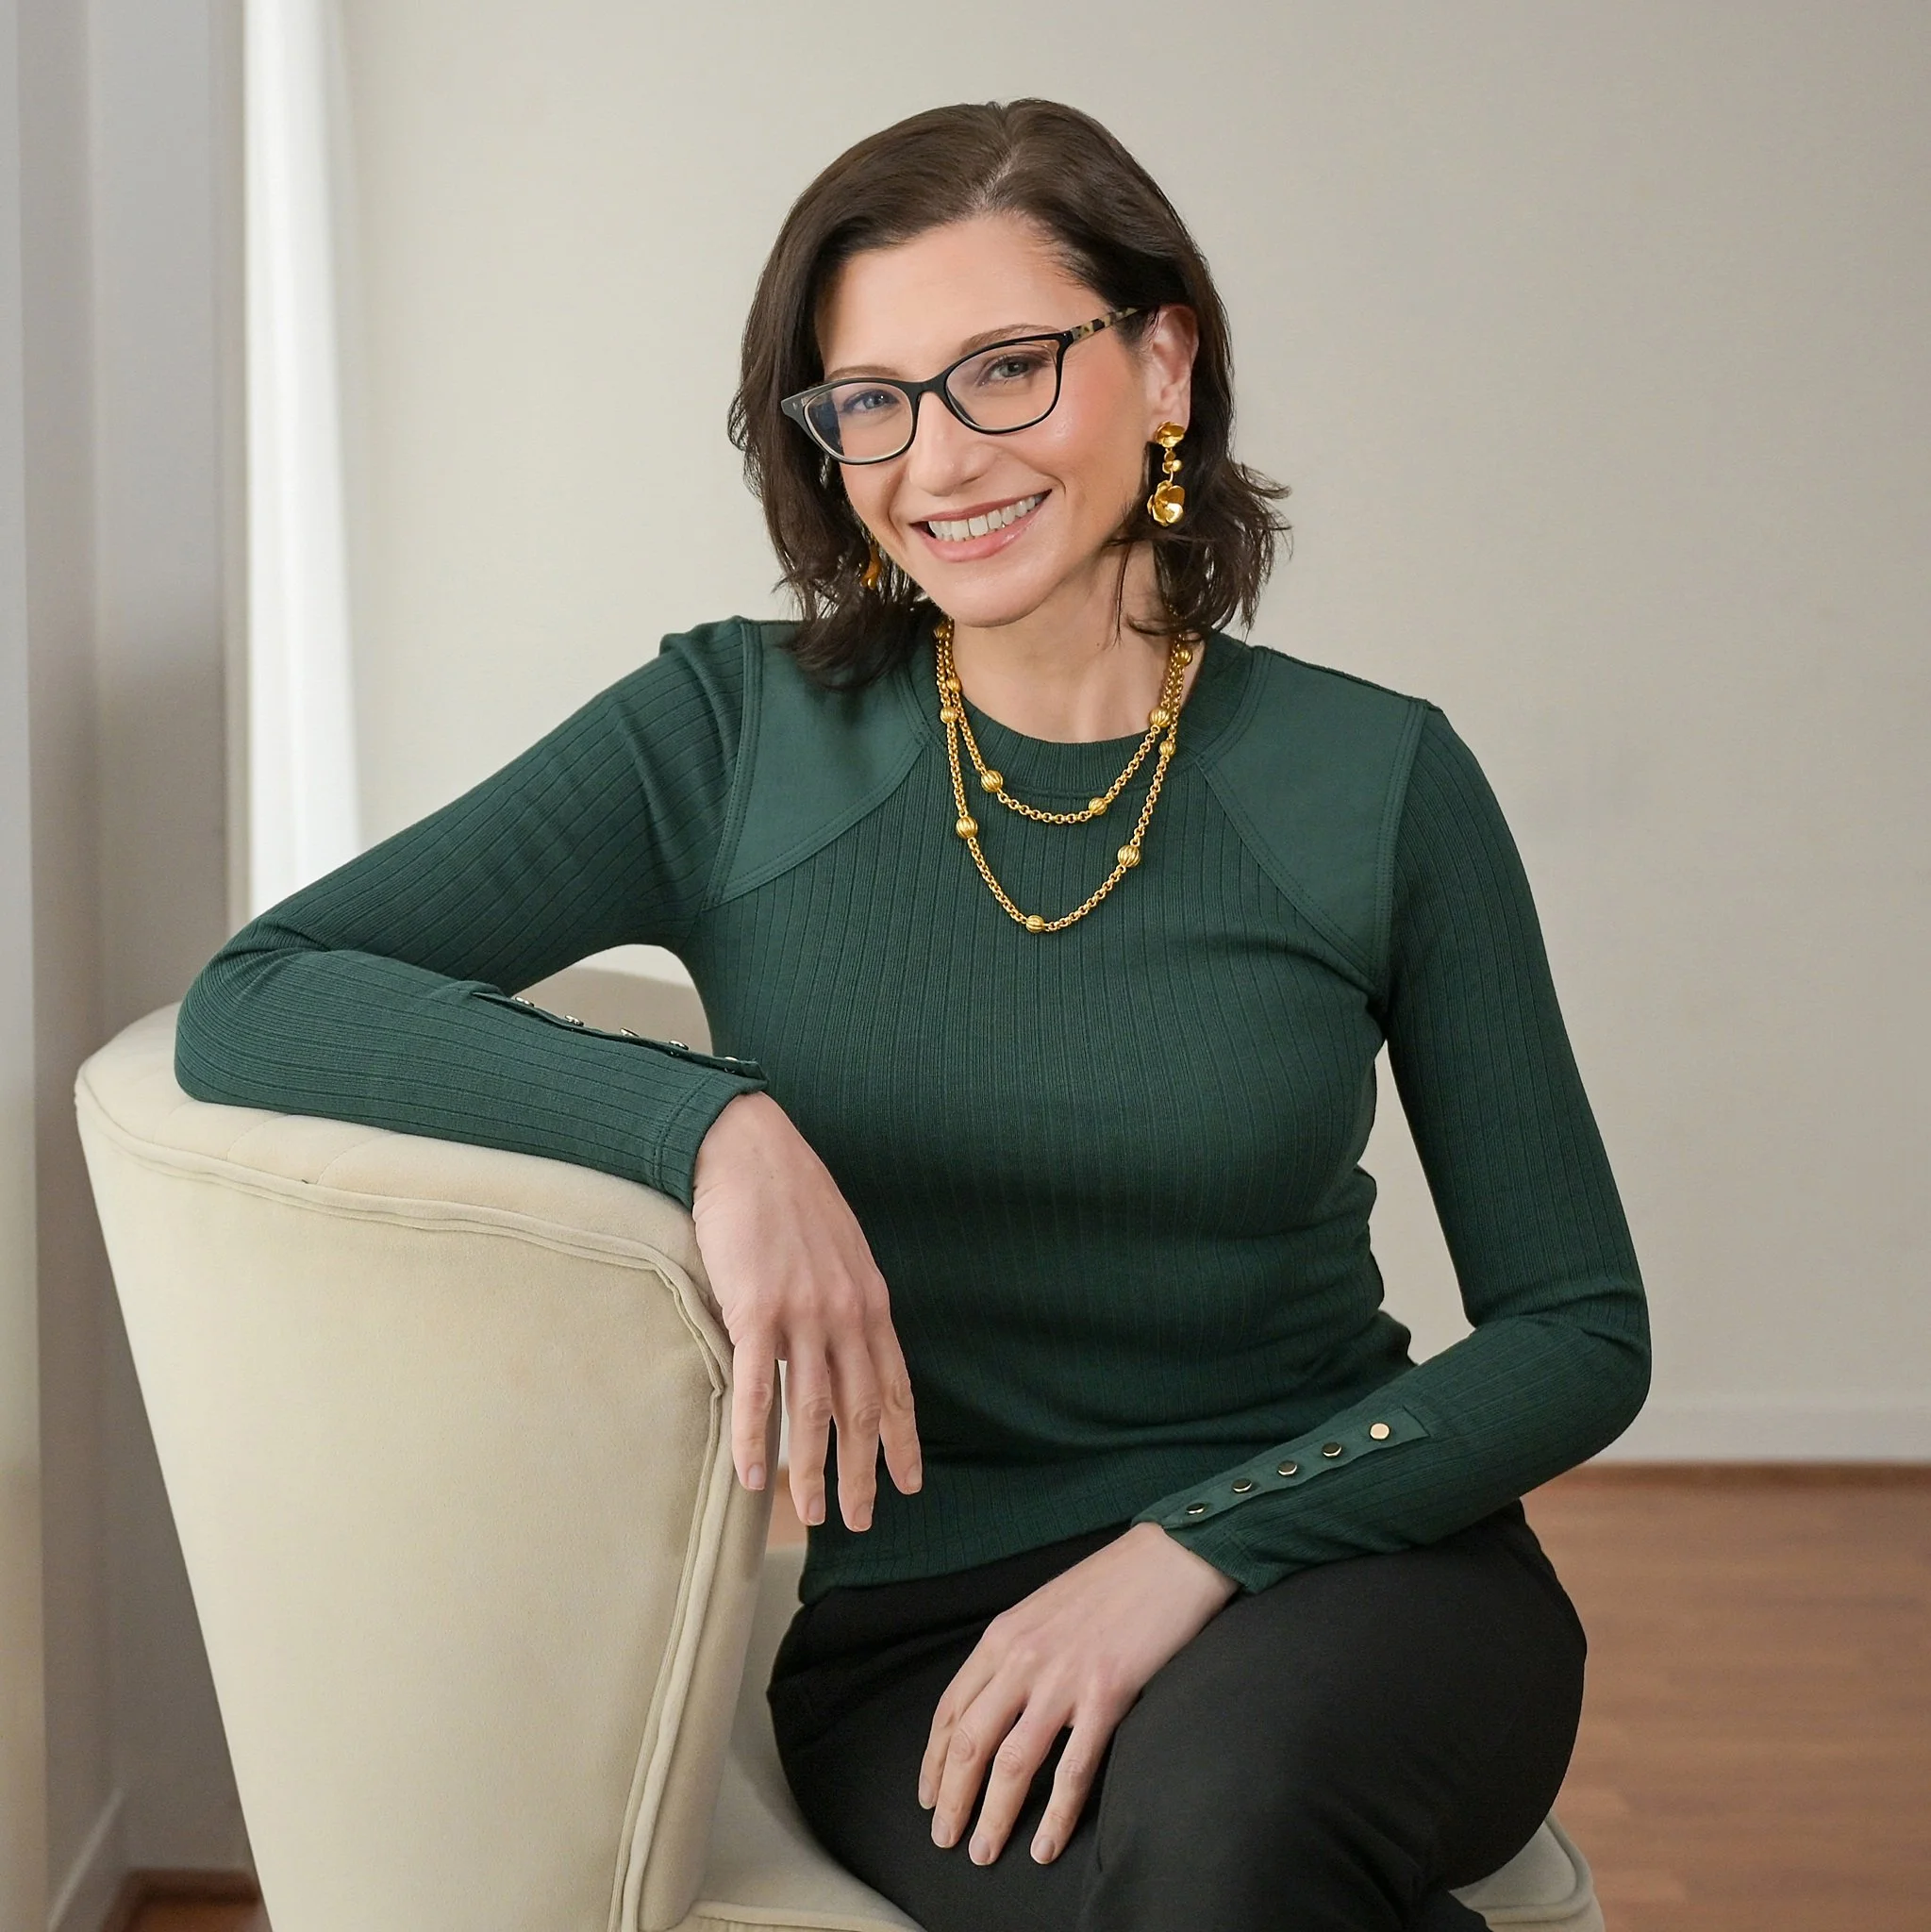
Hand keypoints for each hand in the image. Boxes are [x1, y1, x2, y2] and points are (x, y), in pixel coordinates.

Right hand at [691, 1090, 920, 1530]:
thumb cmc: (790, 1196)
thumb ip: (847, 1298)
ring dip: (813, 1471)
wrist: (749, 1150)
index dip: (904, 1439)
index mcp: (870, 1300)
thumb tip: (844, 1341)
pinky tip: (753, 1476)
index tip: (911, 1482)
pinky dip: (754, 1438)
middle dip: (864, 1472)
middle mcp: (845, 1313)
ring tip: (811, 1516)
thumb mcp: (840, 1248)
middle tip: (862, 1520)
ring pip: (813, 1411)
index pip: (895, 1385)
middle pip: (860, 1410)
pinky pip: (755, 1389)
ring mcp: (802, 1313)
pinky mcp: (754, 1310)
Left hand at [920, 1522, 1237, 1866]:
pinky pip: (1073, 1770)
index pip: (950, 1709)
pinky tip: (1046, 1846)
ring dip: (992, 1815)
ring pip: (1012, 1763)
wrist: (1169, 1558)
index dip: (933, 1760)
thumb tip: (993, 1703)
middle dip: (952, 1797)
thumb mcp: (1041, 1609)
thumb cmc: (1108, 1584)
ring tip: (984, 1852)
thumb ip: (1014, 1653)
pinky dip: (1055, 1815)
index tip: (929, 1795)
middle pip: (969, 1742)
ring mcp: (1064, 1679)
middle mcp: (1023, 1658)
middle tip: (945, 1837)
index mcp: (1002, 1636)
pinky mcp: (1107, 1695)